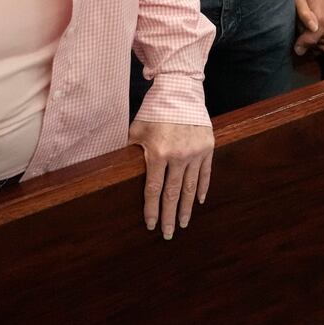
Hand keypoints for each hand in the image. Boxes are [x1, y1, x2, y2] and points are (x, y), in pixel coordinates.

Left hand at [128, 120, 213, 239]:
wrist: (180, 89)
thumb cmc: (154, 109)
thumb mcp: (136, 129)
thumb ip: (130, 151)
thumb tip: (116, 169)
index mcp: (158, 153)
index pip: (154, 190)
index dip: (152, 210)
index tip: (150, 225)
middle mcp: (179, 156)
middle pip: (173, 194)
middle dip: (169, 216)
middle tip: (168, 234)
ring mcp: (196, 152)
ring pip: (191, 187)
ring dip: (186, 208)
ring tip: (183, 224)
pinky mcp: (208, 146)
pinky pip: (205, 173)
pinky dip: (202, 188)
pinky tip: (199, 201)